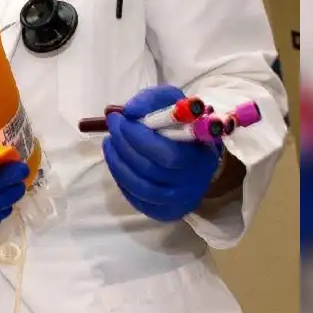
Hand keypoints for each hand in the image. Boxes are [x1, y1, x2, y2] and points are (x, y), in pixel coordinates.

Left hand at [103, 86, 220, 221]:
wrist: (198, 154)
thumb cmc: (183, 125)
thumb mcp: (173, 102)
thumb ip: (152, 100)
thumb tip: (128, 111)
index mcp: (201, 154)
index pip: (167, 154)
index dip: (138, 137)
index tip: (120, 119)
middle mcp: (194, 181)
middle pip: (150, 170)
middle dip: (124, 147)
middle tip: (112, 128)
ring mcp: (181, 200)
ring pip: (140, 187)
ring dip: (117, 164)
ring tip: (110, 143)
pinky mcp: (168, 211)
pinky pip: (138, 200)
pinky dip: (122, 180)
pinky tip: (118, 162)